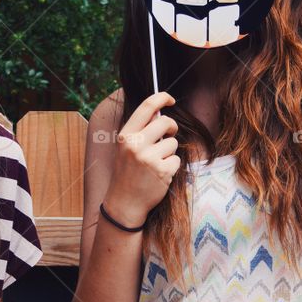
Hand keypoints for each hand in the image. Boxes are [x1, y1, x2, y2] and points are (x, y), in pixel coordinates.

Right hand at [104, 91, 180, 225]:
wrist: (124, 203)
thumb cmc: (126, 173)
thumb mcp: (125, 148)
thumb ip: (139, 130)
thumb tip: (159, 112)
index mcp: (125, 135)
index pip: (147, 107)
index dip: (162, 98)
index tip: (170, 99)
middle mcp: (136, 144)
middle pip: (166, 122)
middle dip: (171, 127)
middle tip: (168, 135)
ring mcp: (149, 158)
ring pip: (173, 143)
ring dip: (169, 152)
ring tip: (156, 163)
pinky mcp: (162, 171)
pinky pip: (176, 160)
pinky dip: (171, 167)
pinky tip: (159, 175)